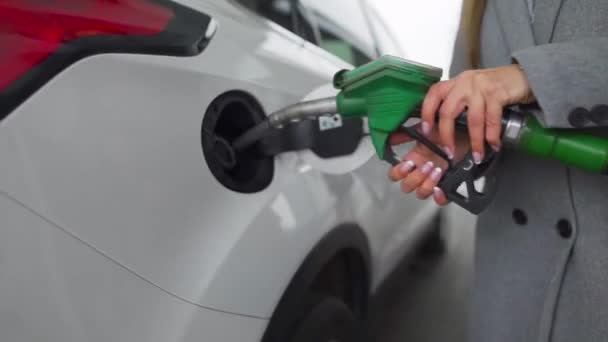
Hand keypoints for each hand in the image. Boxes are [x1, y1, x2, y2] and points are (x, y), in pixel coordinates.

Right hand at [388, 124, 469, 205]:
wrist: (470, 136)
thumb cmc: (449, 132)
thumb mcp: (426, 129)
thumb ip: (407, 134)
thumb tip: (391, 137)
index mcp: (413, 160)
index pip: (396, 174)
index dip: (398, 172)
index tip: (409, 164)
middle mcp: (421, 172)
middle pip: (406, 186)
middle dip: (415, 177)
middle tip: (428, 165)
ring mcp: (434, 181)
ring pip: (420, 193)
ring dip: (426, 183)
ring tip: (438, 170)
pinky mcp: (447, 187)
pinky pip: (440, 200)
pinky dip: (439, 197)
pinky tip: (440, 188)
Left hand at [419, 64, 534, 163]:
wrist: (522, 76)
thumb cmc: (495, 86)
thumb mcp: (471, 90)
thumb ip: (458, 103)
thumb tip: (444, 128)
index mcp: (455, 83)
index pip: (434, 94)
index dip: (426, 112)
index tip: (426, 130)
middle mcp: (465, 83)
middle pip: (448, 111)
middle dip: (447, 135)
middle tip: (449, 152)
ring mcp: (480, 87)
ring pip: (472, 119)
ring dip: (474, 141)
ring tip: (477, 155)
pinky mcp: (497, 93)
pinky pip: (491, 119)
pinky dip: (492, 135)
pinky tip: (493, 144)